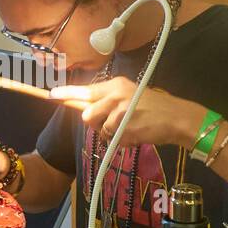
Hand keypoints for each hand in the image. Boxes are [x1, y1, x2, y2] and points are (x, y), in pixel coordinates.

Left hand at [51, 77, 191, 147]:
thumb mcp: (130, 96)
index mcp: (116, 84)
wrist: (177, 118)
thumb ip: (109, 101)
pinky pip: (113, 141)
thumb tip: (86, 110)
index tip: (50, 95)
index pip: (85, 90)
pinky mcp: (125, 128)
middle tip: (113, 124)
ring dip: (111, 134)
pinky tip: (136, 134)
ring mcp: (120, 112)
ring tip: (129, 128)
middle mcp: (116, 95)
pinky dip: (122, 142)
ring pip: (100, 130)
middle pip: (87, 115)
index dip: (66, 94)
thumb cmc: (154, 108)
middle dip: (96, 124)